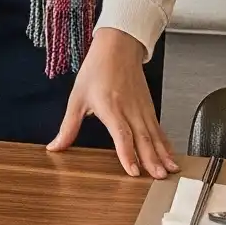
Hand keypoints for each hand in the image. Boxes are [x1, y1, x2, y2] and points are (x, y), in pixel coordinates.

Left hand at [46, 26, 178, 179]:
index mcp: (110, 107)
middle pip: (142, 138)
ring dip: (162, 154)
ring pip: (154, 135)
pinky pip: (159, 129)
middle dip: (151, 159)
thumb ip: (68, 126)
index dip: (127, 153)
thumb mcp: (77, 98)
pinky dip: (166, 143)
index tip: (133, 170)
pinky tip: (170, 156)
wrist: (117, 47)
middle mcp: (129, 110)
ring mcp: (142, 109)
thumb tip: (55, 147)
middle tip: (158, 177)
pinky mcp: (149, 108)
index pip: (121, 134)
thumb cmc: (97, 70)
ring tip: (169, 171)